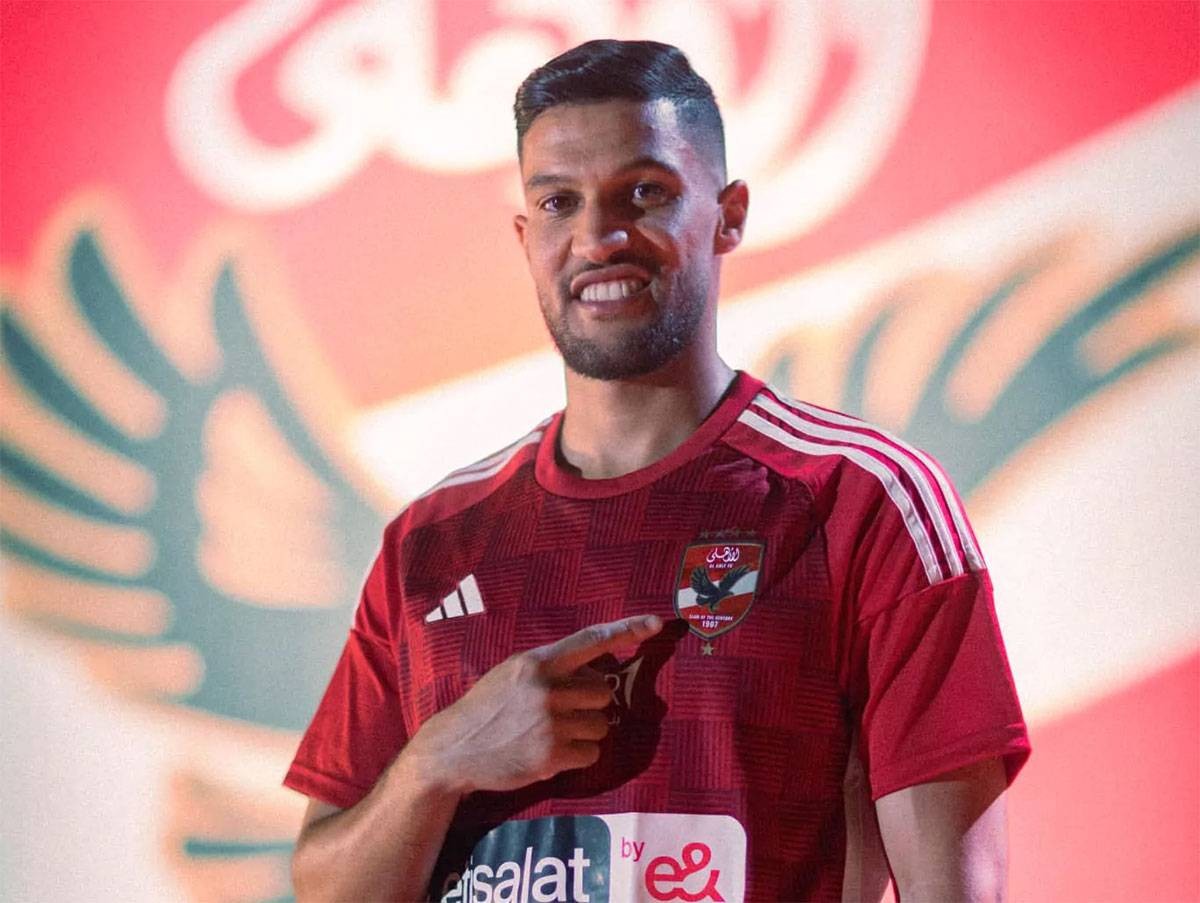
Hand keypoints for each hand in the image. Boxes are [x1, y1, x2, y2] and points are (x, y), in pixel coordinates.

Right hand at [408, 614, 663, 794]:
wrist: (454, 749)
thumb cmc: (487, 708)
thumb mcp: (513, 674)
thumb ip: (552, 669)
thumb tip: (597, 674)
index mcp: (536, 662)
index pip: (590, 641)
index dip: (626, 631)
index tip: (655, 624)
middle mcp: (546, 689)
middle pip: (604, 693)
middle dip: (591, 705)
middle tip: (564, 714)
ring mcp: (549, 724)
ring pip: (601, 726)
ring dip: (586, 733)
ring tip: (552, 735)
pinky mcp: (550, 756)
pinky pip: (591, 754)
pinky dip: (578, 757)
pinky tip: (550, 754)